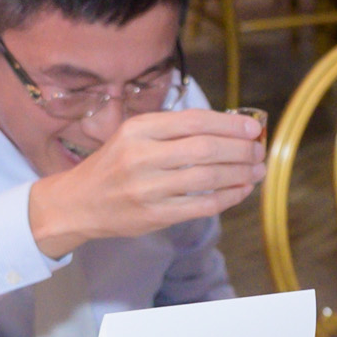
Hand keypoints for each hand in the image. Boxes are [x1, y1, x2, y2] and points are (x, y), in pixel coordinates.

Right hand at [26, 108, 269, 256]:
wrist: (77, 203)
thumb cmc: (114, 165)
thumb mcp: (133, 136)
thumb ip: (173, 131)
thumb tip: (228, 128)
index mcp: (138, 129)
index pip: (194, 121)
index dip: (229, 123)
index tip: (251, 126)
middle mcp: (141, 157)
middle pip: (205, 148)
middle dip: (240, 149)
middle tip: (259, 150)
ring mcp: (147, 188)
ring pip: (207, 178)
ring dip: (240, 173)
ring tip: (257, 169)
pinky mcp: (154, 215)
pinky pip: (201, 206)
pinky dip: (227, 198)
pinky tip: (241, 190)